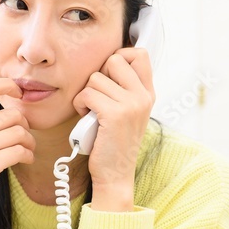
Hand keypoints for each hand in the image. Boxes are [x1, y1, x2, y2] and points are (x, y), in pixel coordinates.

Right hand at [0, 78, 34, 226]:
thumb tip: (12, 117)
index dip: (6, 84)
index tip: (18, 90)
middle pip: (11, 114)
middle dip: (26, 126)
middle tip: (26, 138)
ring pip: (19, 132)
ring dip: (30, 142)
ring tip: (27, 151)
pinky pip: (19, 151)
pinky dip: (28, 155)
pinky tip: (26, 160)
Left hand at [71, 47, 154, 194]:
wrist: (115, 174)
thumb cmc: (113, 143)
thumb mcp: (127, 112)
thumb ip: (124, 89)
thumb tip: (107, 63)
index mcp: (148, 94)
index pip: (139, 54)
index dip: (119, 57)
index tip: (109, 77)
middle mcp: (143, 96)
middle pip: (114, 59)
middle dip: (99, 76)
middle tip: (98, 97)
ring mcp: (131, 104)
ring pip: (95, 78)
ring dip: (86, 94)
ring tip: (92, 112)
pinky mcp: (115, 114)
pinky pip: (87, 94)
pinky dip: (80, 105)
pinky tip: (86, 118)